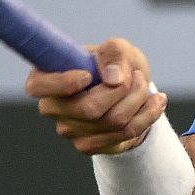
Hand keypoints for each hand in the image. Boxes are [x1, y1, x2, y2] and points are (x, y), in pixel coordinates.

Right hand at [26, 38, 166, 154]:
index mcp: (46, 78)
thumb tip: (114, 79)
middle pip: (89, 108)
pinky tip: (155, 102)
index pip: (38, 86)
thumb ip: (114, 53)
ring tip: (145, 85)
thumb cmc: (114, 64)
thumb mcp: (117, 48)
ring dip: (139, 100)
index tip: (87, 75)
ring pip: (113, 122)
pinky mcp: (90, 146)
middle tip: (136, 75)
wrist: (128, 89)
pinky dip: (147, 115)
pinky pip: (126, 135)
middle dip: (123, 89)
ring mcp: (69, 131)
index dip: (62, 83)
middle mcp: (53, 108)